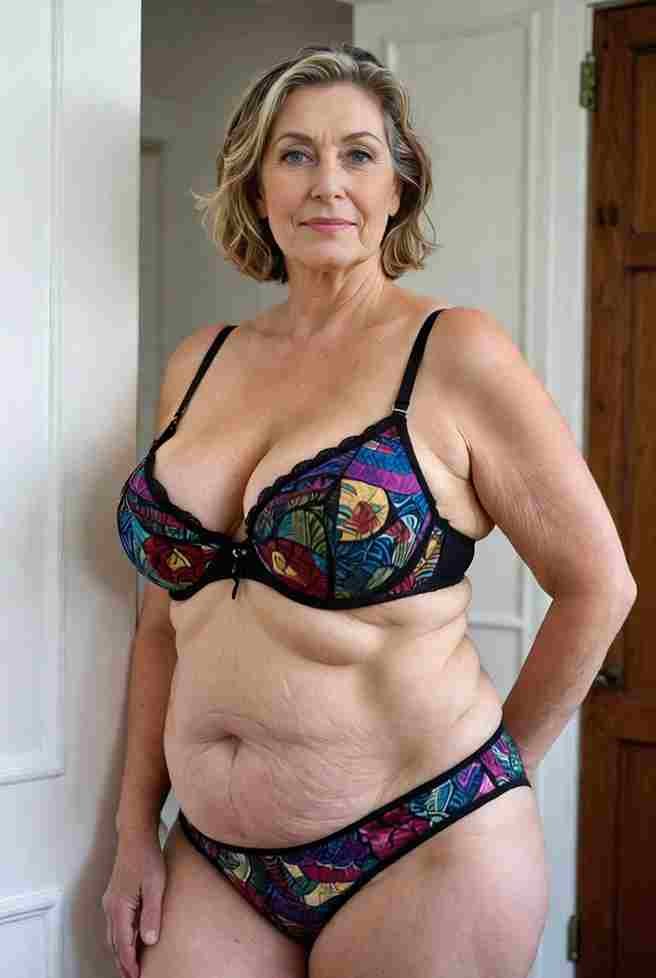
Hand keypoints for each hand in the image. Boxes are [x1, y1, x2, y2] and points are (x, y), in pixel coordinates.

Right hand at [102, 823, 165, 977]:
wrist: (135, 835)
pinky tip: (129, 941)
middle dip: (123, 963)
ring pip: (113, 935)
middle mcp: (110, 908)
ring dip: (120, 952)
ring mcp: (110, 902)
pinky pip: (115, 925)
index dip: (130, 963)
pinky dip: (120, 938)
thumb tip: (150, 941)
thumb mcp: (155, 886)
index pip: (123, 944)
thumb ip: (152, 913)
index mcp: (119, 908)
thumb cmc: (147, 858)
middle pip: (115, 943)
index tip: (137, 977)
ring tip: (130, 966)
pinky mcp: (114, 896)